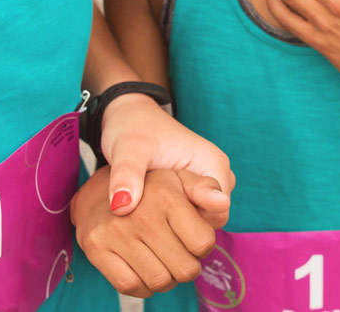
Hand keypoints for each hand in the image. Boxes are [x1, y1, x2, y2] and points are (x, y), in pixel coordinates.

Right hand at [73, 167, 224, 298]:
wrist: (100, 190)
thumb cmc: (151, 189)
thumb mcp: (181, 179)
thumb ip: (205, 188)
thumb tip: (222, 202)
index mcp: (166, 195)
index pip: (204, 243)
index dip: (204, 245)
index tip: (193, 237)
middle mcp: (140, 214)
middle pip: (185, 268)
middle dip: (188, 265)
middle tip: (180, 252)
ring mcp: (115, 232)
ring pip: (159, 281)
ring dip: (167, 278)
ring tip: (163, 260)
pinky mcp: (96, 248)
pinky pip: (130, 286)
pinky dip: (143, 285)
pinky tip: (144, 268)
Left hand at [100, 92, 232, 218]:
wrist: (128, 115)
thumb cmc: (131, 127)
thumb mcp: (126, 149)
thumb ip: (126, 175)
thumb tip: (121, 208)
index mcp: (212, 162)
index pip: (218, 213)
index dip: (189, 223)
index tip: (157, 217)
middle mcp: (216, 172)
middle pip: (212, 219)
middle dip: (182, 225)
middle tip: (148, 213)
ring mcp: (206, 179)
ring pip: (202, 218)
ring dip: (178, 222)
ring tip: (148, 210)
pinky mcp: (195, 186)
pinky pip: (193, 212)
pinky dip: (174, 217)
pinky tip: (150, 210)